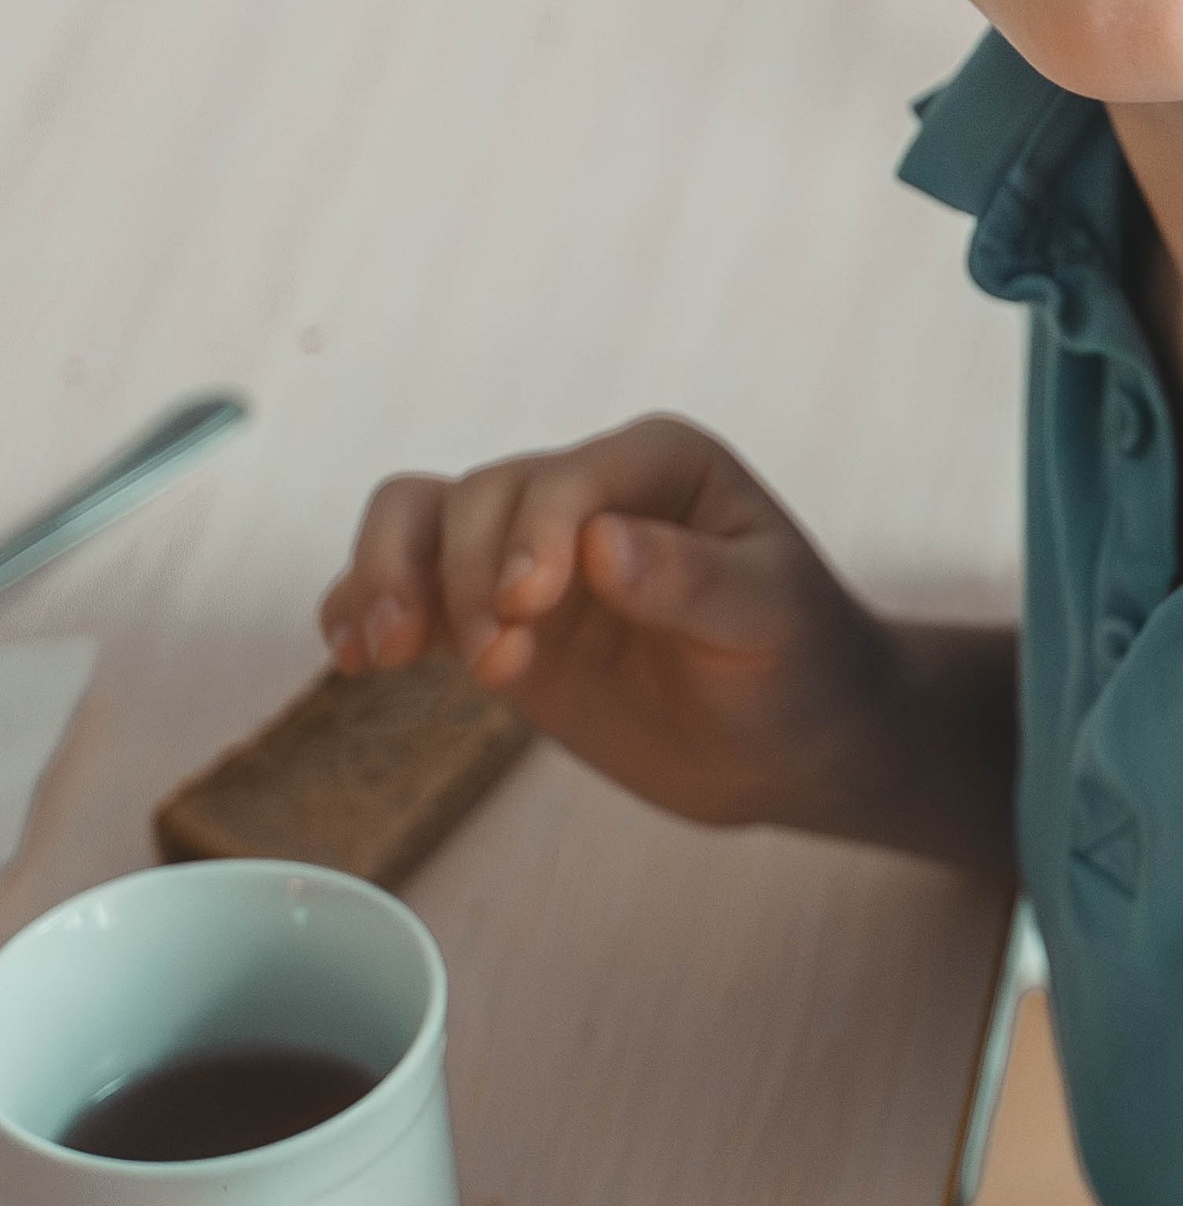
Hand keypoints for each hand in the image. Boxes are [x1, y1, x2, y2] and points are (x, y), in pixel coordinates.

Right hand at [320, 417, 889, 832]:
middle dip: (467, 578)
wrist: (789, 743)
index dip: (532, 535)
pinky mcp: (491, 616)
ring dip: (388, 577)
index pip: (566, 478)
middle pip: (479, 498)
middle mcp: (583, 491)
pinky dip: (364, 609)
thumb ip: (691, 582)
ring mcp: (527, 553)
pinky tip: (357, 657)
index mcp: (658, 463)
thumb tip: (603, 544)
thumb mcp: (769, 621)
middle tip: (500, 667)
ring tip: (386, 650)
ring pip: (419, 522)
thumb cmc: (801, 664)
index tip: (528, 608)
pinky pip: (402, 586)